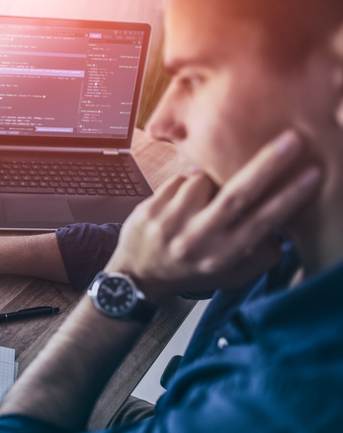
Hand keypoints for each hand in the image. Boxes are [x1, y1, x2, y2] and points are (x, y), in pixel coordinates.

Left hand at [105, 130, 321, 302]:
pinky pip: (178, 180)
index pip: (260, 224)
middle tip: (291, 140)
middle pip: (237, 195)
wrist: (137, 275)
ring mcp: (170, 222)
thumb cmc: (191, 272)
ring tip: (202, 201)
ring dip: (209, 181)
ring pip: (203, 181)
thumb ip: (260, 258)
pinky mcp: (150, 207)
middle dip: (267, 166)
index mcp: (221, 256)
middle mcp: (196, 239)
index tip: (311, 174)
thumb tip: (283, 231)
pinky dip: (186, 185)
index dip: (288, 198)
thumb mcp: (229, 276)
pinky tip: (182, 203)